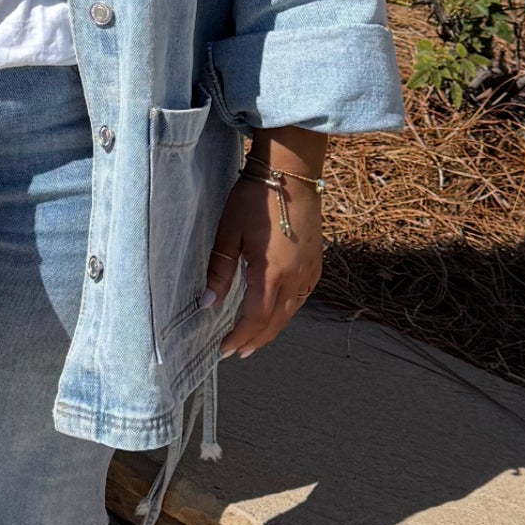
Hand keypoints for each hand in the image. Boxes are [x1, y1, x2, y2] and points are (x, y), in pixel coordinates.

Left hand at [205, 172, 322, 359]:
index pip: (255, 319)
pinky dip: (285, 312)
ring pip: (290, 313)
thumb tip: (209, 303)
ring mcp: (309, 272)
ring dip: (270, 329)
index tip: (224, 349)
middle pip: (275, 322)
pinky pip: (300, 298)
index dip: (239, 337)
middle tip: (237, 352)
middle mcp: (295, 278)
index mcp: (272, 273)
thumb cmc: (255, 198)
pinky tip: (275, 313)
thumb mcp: (229, 232)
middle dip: (254, 340)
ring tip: (252, 339)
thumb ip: (220, 270)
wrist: (291, 172)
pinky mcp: (316, 264)